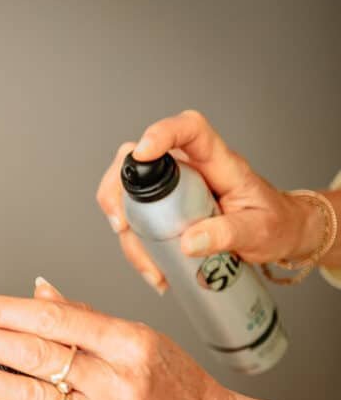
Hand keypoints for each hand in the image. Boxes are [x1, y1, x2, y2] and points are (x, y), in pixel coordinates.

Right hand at [96, 110, 321, 292]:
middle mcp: (190, 170)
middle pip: (139, 160)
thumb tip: (189, 242)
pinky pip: (138, 220)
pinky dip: (137, 247)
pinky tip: (153, 269)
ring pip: (130, 194)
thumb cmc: (275, 224)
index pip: (189, 130)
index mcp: (218, 163)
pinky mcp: (166, 210)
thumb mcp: (259, 231)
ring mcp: (174, 189)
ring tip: (150, 267)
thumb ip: (228, 234)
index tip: (142, 153)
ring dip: (128, 232)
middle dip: (118, 191)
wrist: (281, 236)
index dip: (161, 133)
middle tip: (121, 224)